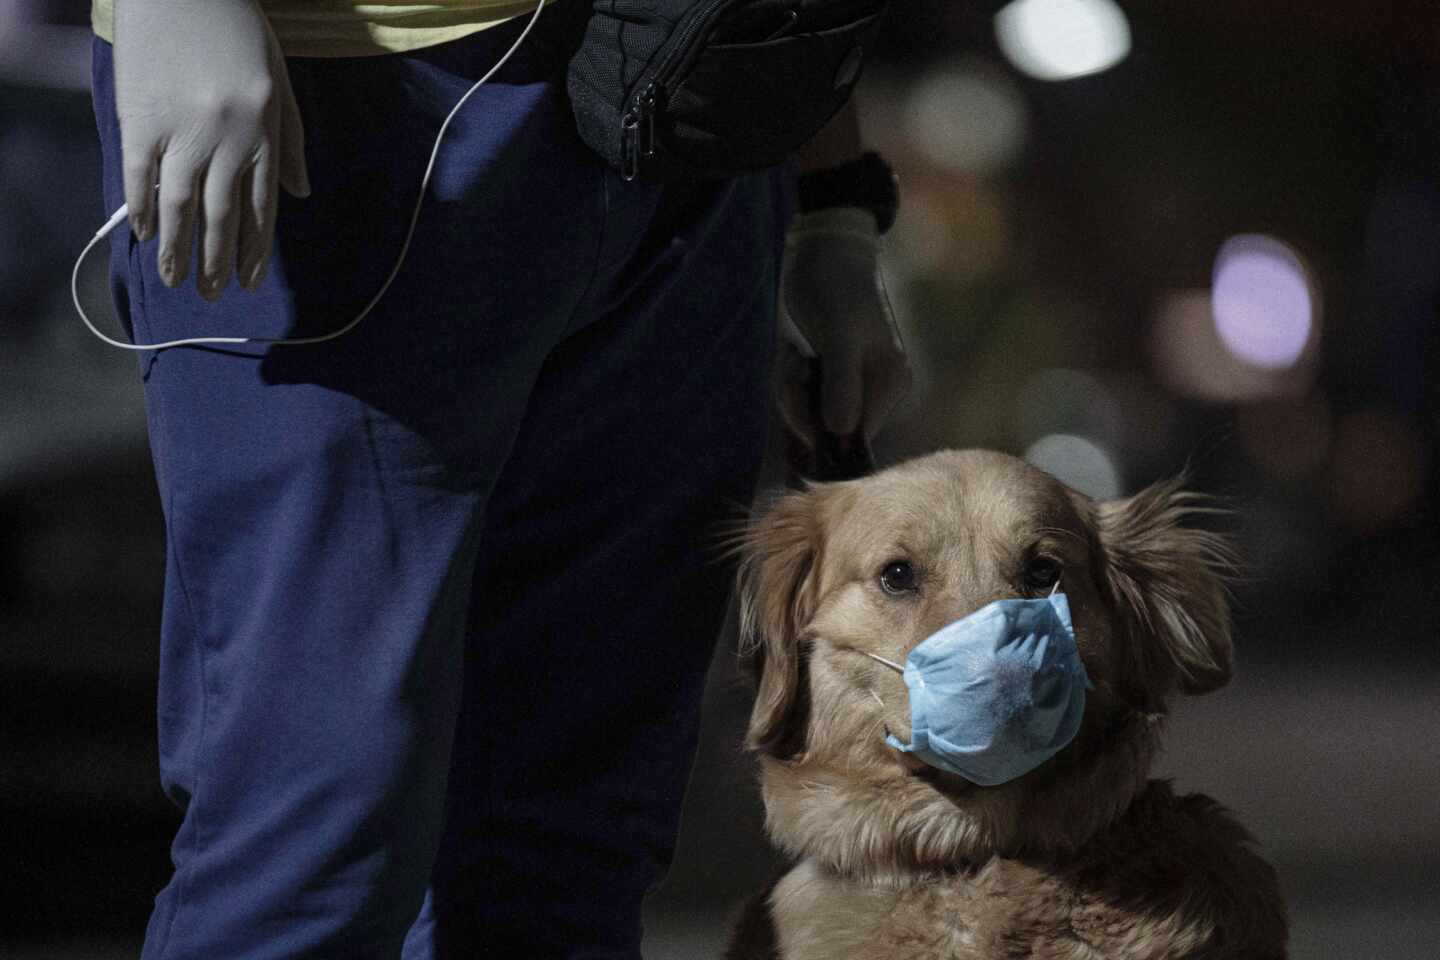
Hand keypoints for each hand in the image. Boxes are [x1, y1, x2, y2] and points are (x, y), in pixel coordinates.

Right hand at [113, 0, 309, 298]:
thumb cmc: (237, 31)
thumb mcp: (279, 83)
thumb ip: (288, 141)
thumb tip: (300, 194)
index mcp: (263, 133)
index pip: (261, 208)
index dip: (254, 251)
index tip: (249, 282)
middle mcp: (227, 138)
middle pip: (220, 216)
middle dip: (217, 262)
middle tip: (211, 296)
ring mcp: (182, 129)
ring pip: (180, 205)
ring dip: (177, 249)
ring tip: (176, 280)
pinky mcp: (141, 117)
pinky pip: (140, 175)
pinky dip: (141, 207)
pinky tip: (144, 234)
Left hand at [776, 206, 911, 453]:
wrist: (822, 251)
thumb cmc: (834, 285)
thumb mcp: (838, 332)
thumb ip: (841, 381)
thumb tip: (843, 433)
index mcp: (889, 383)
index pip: (854, 438)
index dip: (820, 429)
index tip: (797, 393)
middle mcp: (874, 388)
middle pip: (828, 431)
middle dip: (800, 404)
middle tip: (794, 365)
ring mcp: (850, 383)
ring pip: (810, 414)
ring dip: (791, 389)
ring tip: (795, 355)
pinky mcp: (828, 375)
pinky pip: (803, 398)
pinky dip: (789, 380)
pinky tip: (794, 354)